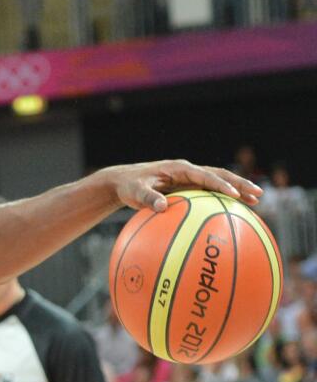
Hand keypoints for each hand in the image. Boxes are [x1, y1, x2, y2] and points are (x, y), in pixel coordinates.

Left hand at [103, 160, 260, 212]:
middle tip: (258, 193)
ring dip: (236, 189)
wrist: (123, 181)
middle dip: (239, 183)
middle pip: (219, 175)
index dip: (220, 184)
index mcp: (179, 169)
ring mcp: (189, 179)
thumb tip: (162, 207)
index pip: (205, 175)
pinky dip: (223, 199)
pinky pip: (209, 192)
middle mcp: (188, 171)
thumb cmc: (129, 186)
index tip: (234, 194)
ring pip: (218, 182)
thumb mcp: (135, 192)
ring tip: (256, 201)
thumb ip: (148, 198)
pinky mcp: (188, 187)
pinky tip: (234, 212)